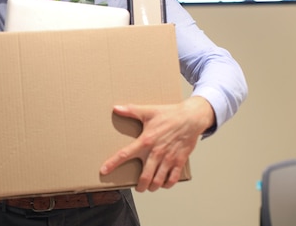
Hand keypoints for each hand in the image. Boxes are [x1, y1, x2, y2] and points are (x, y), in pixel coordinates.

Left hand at [99, 96, 214, 191]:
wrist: (191, 118)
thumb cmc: (170, 114)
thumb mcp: (148, 111)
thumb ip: (131, 111)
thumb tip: (116, 108)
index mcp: (145, 141)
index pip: (125, 154)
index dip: (113, 164)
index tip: (104, 170)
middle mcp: (156, 152)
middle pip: (144, 176)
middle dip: (139, 186)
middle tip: (138, 187)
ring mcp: (168, 158)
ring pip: (158, 181)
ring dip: (152, 187)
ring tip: (149, 187)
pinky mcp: (179, 161)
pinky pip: (173, 178)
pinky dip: (168, 184)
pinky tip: (164, 183)